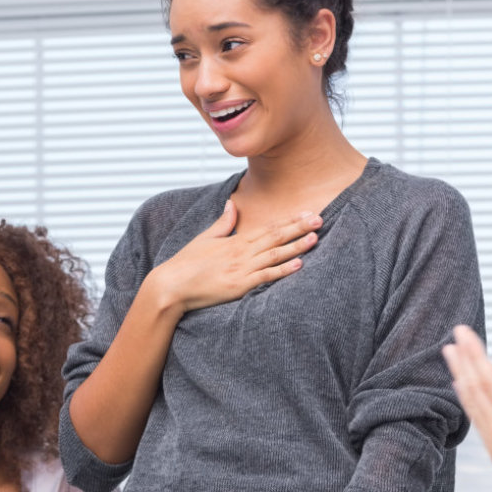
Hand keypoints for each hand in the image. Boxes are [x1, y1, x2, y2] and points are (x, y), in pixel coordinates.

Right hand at [143, 200, 319, 312]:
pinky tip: (298, 264)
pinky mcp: (239, 286)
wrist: (171, 286)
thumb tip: (232, 205)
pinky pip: (265, 276)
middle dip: (299, 227)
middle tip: (320, 219)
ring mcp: (241, 269)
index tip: (307, 213)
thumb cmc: (186, 264)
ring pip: (275, 255)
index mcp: (235, 241)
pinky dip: (282, 270)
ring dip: (296, 246)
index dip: (290, 221)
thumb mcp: (205, 238)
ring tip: (315, 238)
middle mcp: (241, 252)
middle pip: (276, 237)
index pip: (268, 228)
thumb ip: (223, 223)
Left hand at [441, 325, 491, 491]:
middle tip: (454, 333)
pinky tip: (460, 388)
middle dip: (464, 356)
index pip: (490, 378)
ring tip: (449, 353)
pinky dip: (464, 396)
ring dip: (459, 373)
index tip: (465, 333)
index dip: (476, 353)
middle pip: (475, 384)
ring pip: (470, 398)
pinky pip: (473, 415)